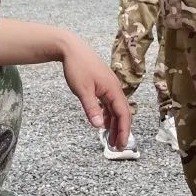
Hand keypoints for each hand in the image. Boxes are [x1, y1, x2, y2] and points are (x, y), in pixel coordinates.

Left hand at [60, 35, 131, 149]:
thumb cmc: (77, 67)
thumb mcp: (82, 90)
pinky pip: (109, 103)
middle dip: (121, 130)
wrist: (71, 48)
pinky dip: (108, 115)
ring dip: (114, 124)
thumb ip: (91, 108)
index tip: (121, 145)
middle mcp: (114, 88)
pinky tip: (103, 123)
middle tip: (117, 146)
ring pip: (115, 109)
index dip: (124, 130)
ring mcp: (109, 86)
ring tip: (110, 139)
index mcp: (113, 89)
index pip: (123, 113)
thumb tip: (98, 126)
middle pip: (122, 113)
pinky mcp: (102, 85)